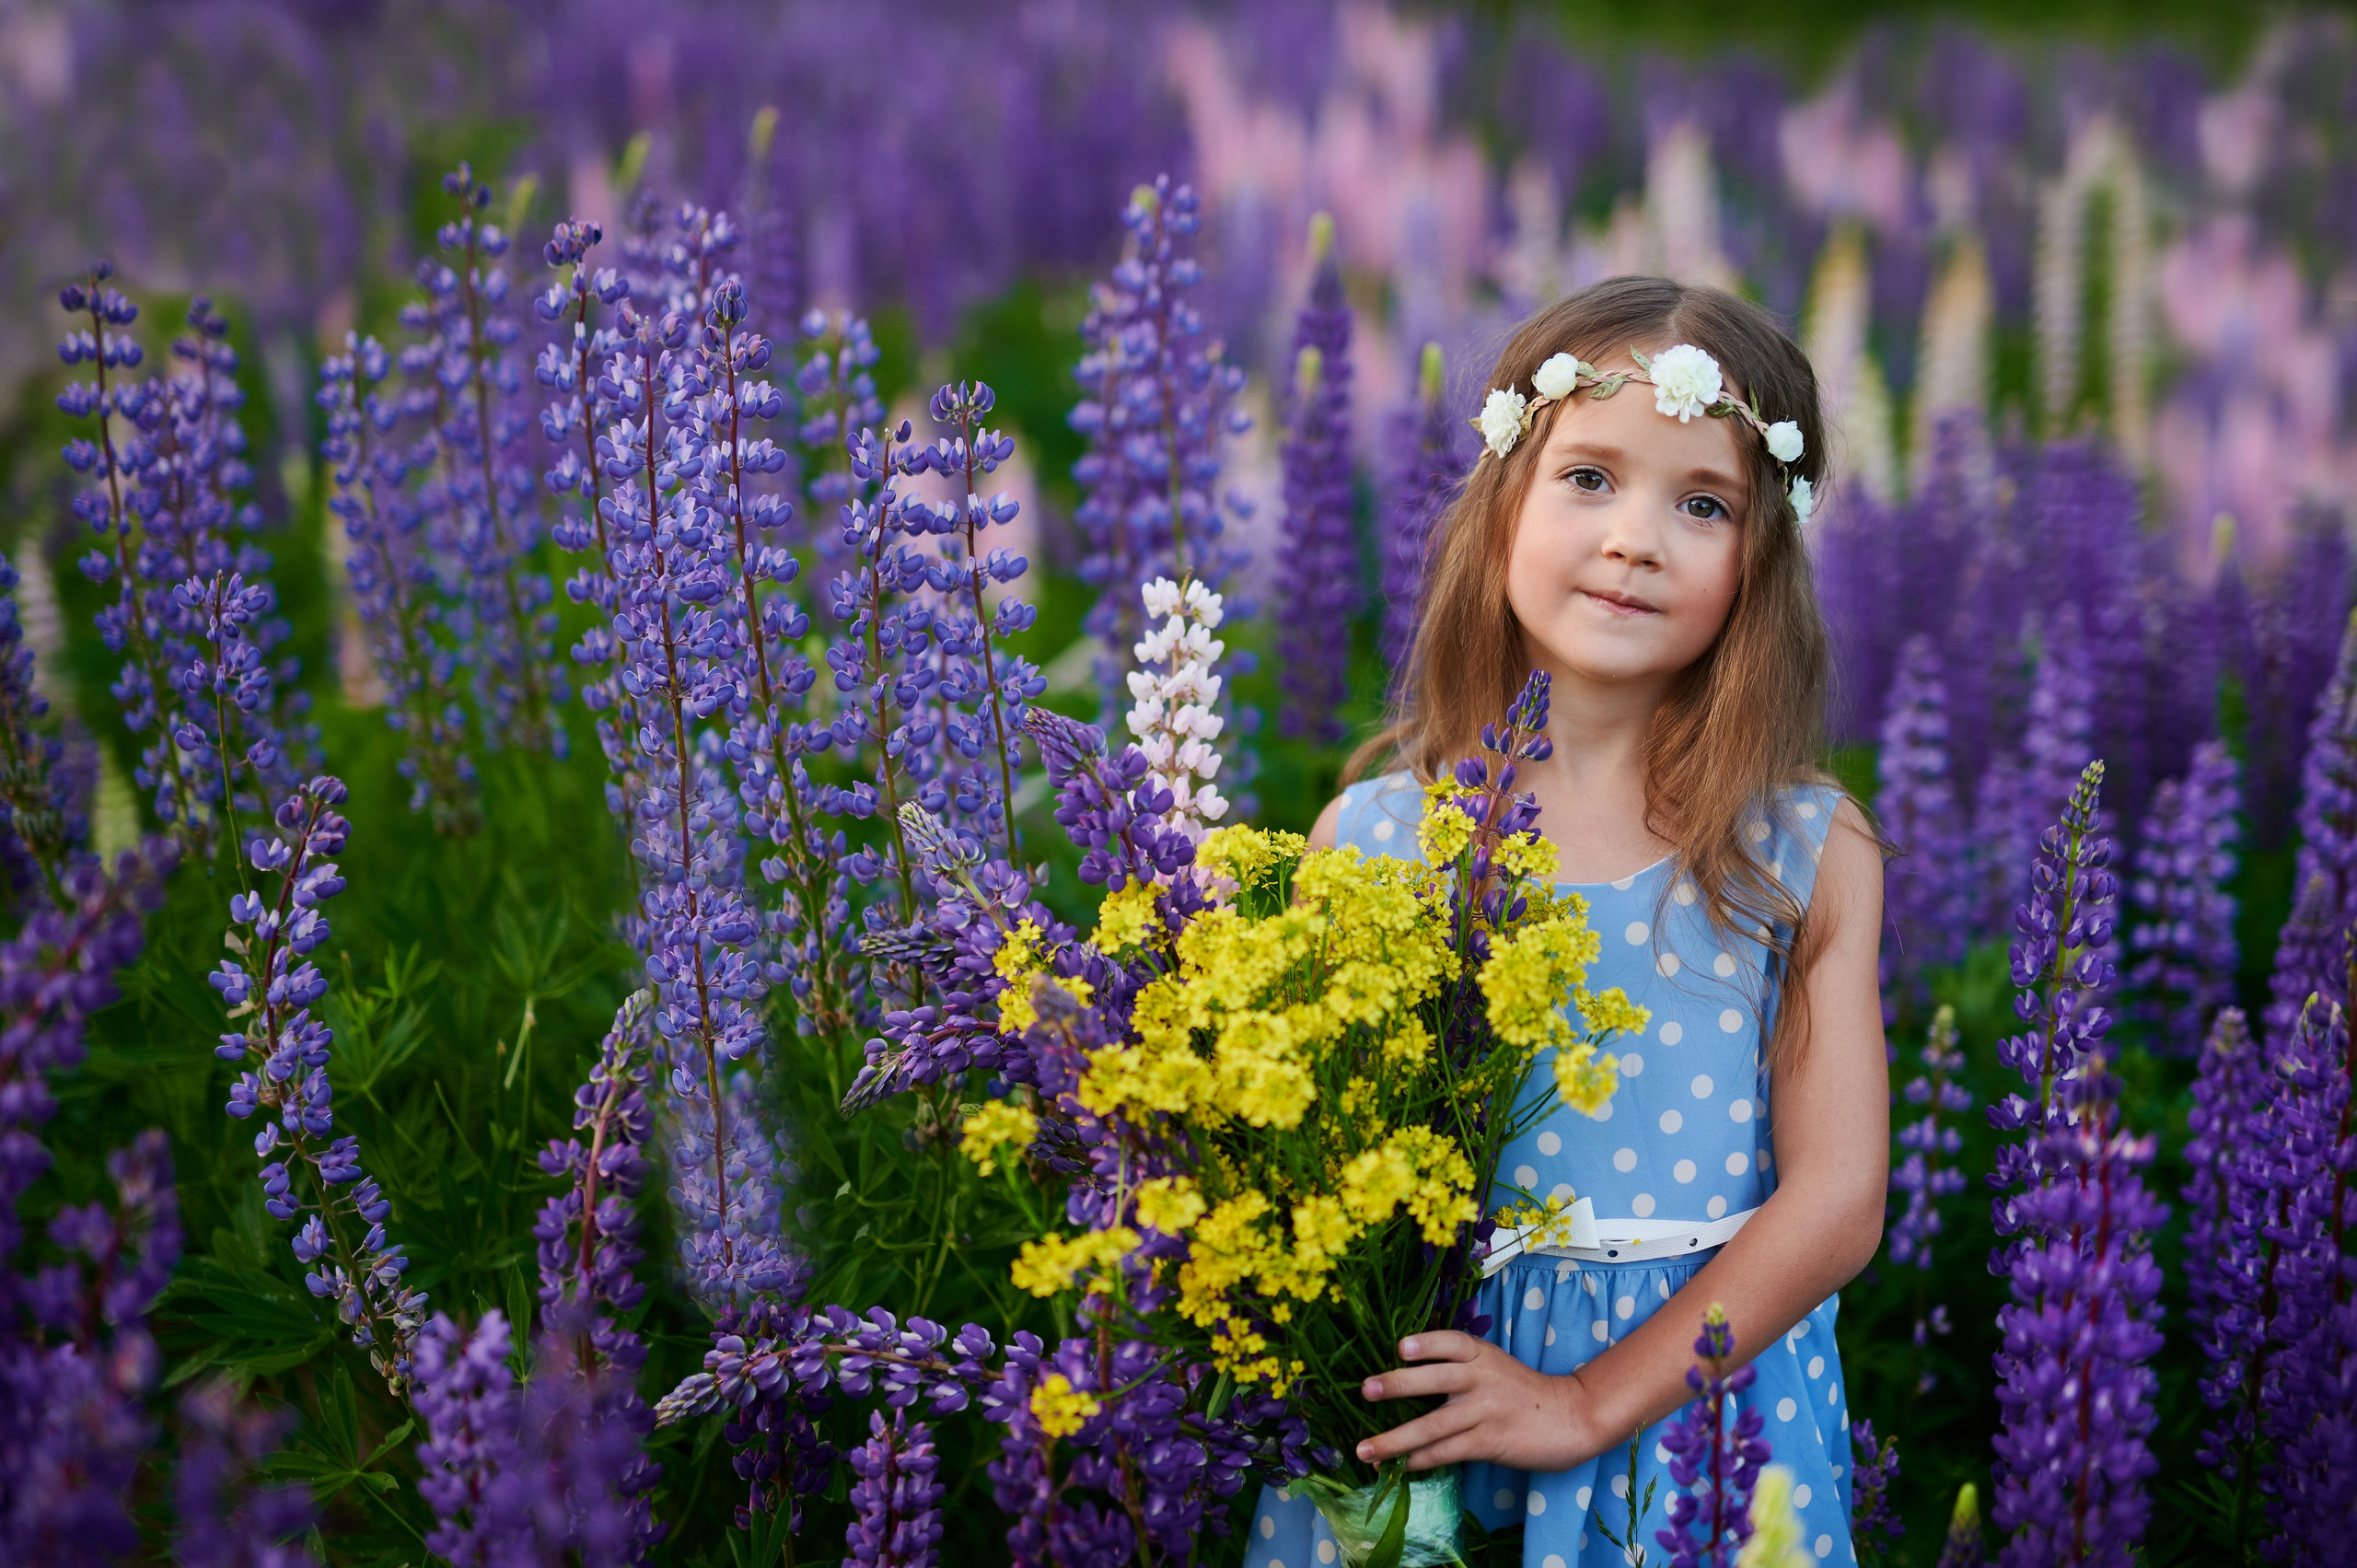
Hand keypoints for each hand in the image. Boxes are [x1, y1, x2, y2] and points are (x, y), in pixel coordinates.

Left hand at [1355, 1332, 1603, 1472]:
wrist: (1571, 1416)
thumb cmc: (1522, 1391)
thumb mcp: (1495, 1365)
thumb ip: (1460, 1364)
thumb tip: (1405, 1371)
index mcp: (1482, 1354)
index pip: (1451, 1342)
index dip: (1426, 1343)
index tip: (1400, 1347)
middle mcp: (1482, 1379)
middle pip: (1436, 1378)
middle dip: (1398, 1384)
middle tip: (1365, 1389)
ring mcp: (1486, 1412)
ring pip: (1434, 1425)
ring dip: (1395, 1439)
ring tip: (1364, 1449)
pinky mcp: (1490, 1442)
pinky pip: (1449, 1451)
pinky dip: (1422, 1459)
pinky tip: (1401, 1466)